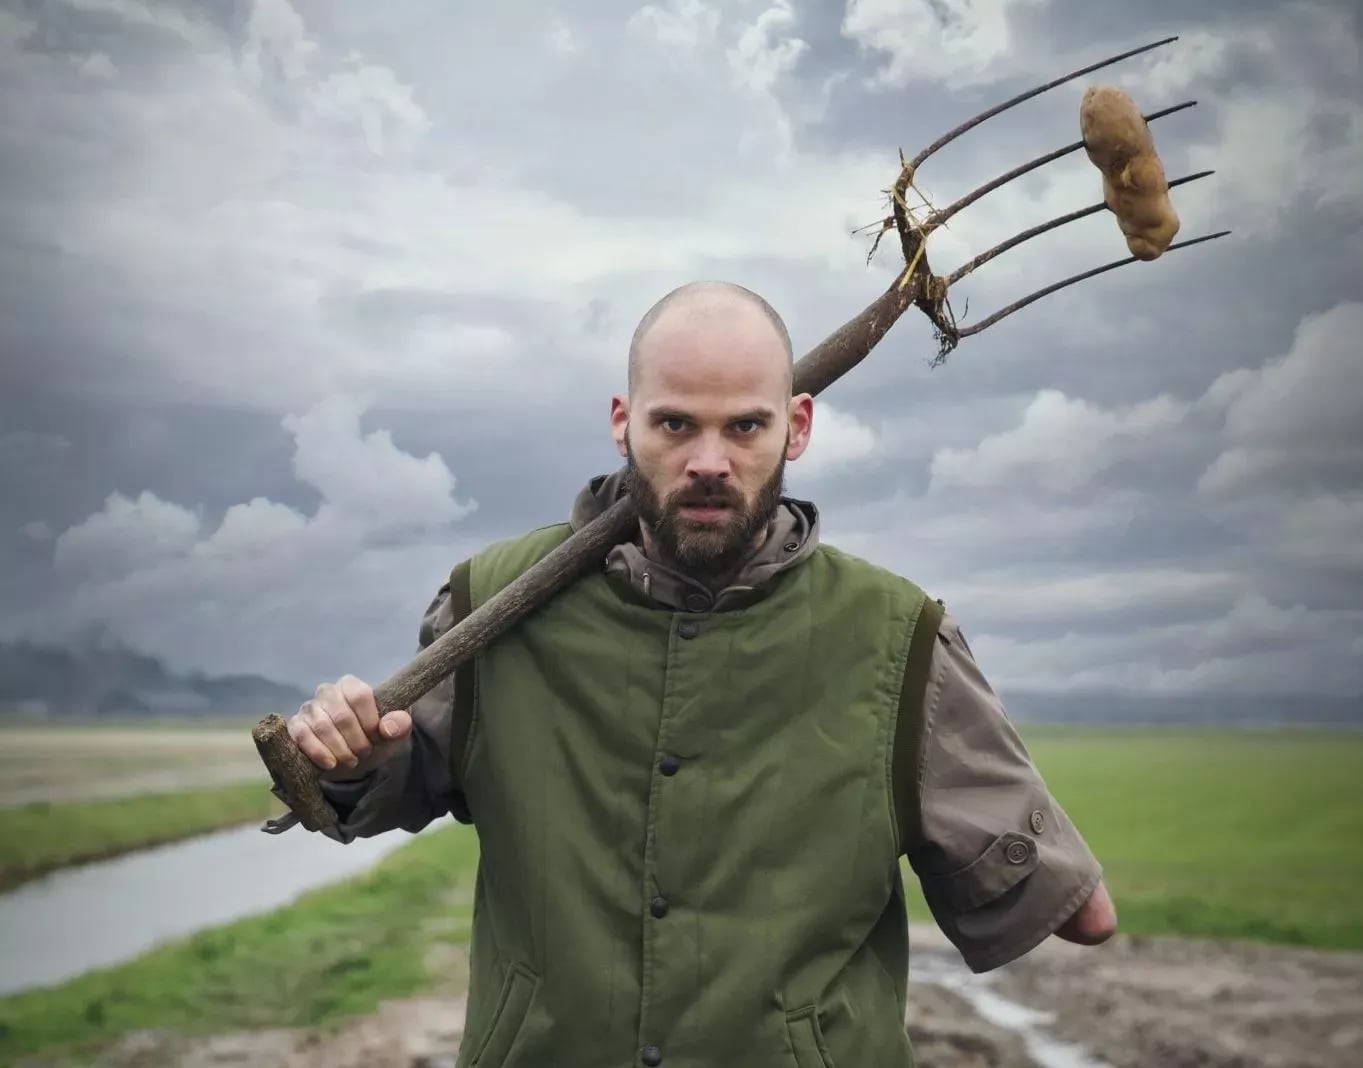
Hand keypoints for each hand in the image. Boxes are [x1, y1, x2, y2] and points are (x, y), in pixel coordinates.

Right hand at [287, 674, 412, 779]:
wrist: (354, 757)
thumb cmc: (375, 738)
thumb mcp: (394, 733)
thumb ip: (400, 725)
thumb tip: (389, 728)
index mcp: (352, 686)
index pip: (359, 695)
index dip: (370, 720)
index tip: (377, 737)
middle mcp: (327, 692)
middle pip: (341, 715)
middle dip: (356, 741)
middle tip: (364, 754)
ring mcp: (309, 708)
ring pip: (322, 727)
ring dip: (340, 750)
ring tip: (351, 761)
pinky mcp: (296, 725)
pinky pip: (301, 735)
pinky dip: (318, 752)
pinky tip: (330, 763)